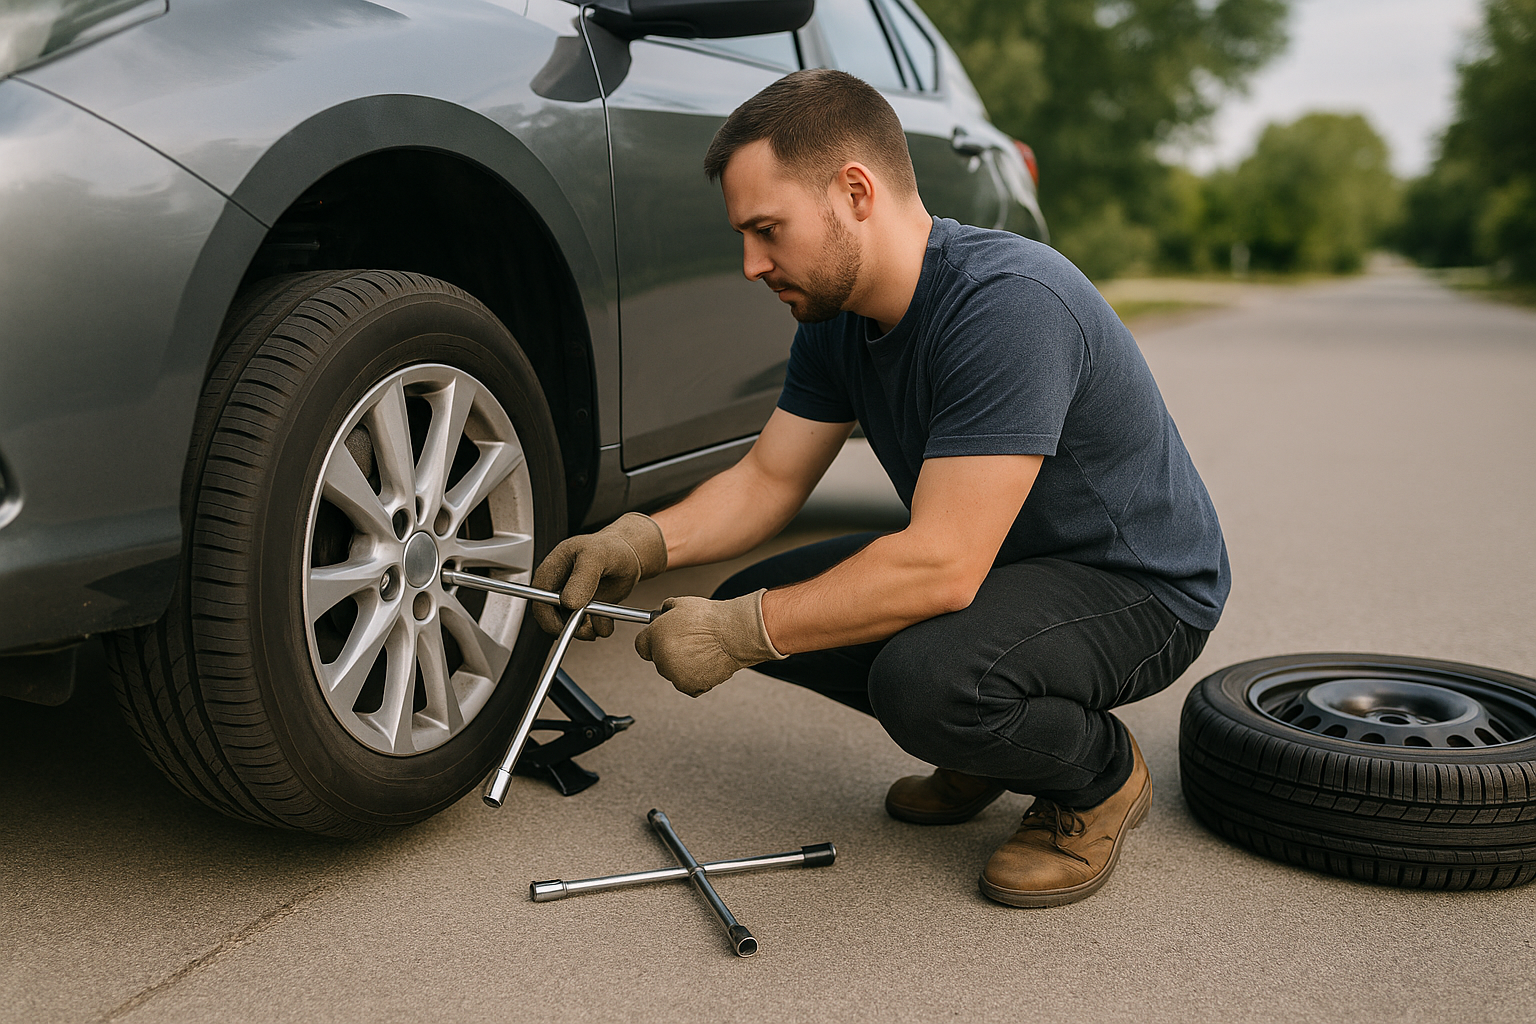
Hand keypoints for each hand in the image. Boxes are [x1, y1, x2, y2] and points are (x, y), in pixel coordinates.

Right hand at [530, 513, 666, 639]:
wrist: (629, 555)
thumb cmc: (609, 548)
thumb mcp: (595, 556)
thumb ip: (582, 578)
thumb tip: (568, 602)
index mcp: (552, 570)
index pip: (540, 601)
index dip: (549, 617)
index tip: (567, 625)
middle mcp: (559, 586)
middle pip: (551, 617)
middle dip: (569, 627)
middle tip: (587, 629)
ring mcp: (573, 599)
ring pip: (570, 625)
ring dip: (586, 630)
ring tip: (600, 622)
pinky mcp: (587, 608)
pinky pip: (588, 627)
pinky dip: (598, 629)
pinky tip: (606, 621)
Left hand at [633, 590, 785, 696]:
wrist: (735, 633)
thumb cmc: (711, 618)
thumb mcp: (680, 604)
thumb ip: (664, 613)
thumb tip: (662, 615)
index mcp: (655, 636)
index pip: (641, 645)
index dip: (653, 642)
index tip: (660, 640)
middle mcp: (661, 658)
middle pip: (658, 659)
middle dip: (670, 652)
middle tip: (689, 643)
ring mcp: (675, 675)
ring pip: (673, 673)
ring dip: (683, 666)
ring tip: (701, 651)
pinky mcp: (689, 686)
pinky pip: (688, 684)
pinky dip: (696, 677)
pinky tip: (706, 663)